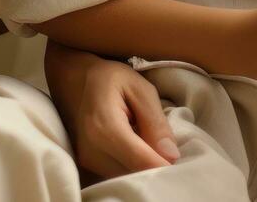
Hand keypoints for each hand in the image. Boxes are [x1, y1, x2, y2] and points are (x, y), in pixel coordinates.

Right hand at [44, 41, 178, 181]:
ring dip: (143, 169)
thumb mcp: (141, 89)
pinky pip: (115, 174)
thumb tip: (172, 155)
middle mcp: (91, 151)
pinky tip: (140, 150)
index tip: (182, 164)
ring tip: (156, 149)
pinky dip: (131, 167)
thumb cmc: (110, 78)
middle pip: (133, 175)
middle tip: (172, 154)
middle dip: (156, 169)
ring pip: (124, 178)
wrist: (74, 77)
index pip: (141, 162)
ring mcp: (85, 161)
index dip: (165, 167)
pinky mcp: (85, 165)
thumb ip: (156, 122)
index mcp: (106, 129)